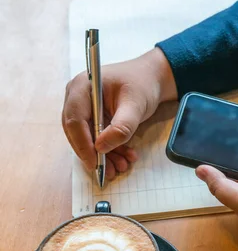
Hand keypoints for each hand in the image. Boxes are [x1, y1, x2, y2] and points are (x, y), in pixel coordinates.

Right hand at [62, 48, 176, 179]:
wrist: (151, 79)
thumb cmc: (142, 84)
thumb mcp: (136, 105)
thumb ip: (121, 127)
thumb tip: (101, 147)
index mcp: (82, 86)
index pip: (74, 120)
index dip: (83, 144)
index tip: (95, 162)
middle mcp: (77, 97)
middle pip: (77, 132)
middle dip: (94, 154)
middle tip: (109, 171)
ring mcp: (83, 108)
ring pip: (87, 138)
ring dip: (104, 156)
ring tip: (120, 167)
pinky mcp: (92, 117)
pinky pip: (96, 138)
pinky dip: (110, 150)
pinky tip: (124, 158)